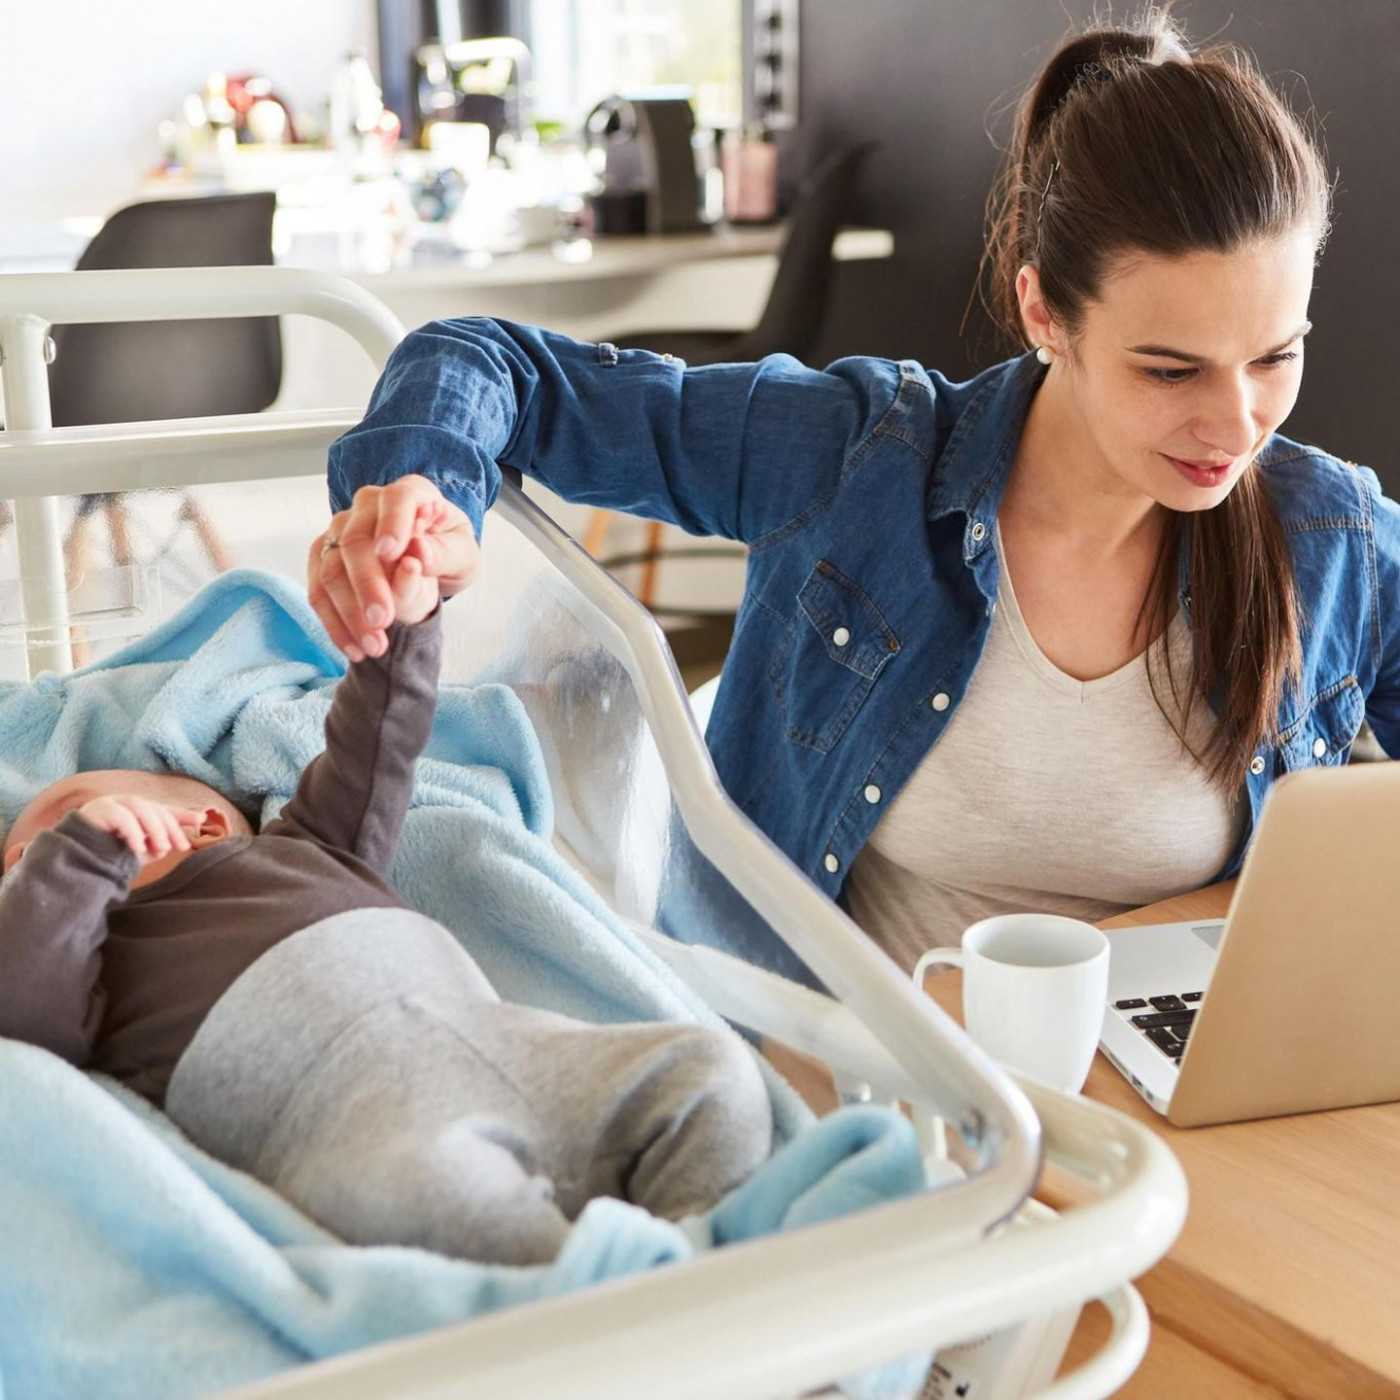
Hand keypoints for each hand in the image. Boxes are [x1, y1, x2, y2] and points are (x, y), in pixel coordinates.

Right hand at [76, 795, 202, 866]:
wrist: (74, 859)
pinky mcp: (96, 810)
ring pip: (140, 808)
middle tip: (179, 846)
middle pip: (155, 809)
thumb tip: (173, 843)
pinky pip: (120, 817)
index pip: (164, 810)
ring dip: (155, 829)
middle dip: (170, 828)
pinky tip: (139, 848)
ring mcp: (111, 802)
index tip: (202, 820)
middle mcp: (126, 802)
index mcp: (138, 810)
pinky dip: (132, 832)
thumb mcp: (140, 850)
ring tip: (162, 848)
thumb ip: (157, 844)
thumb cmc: (108, 854)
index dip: (183, 815)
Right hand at [308, 476, 477, 661]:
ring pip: (331, 568)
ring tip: (374, 646)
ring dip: (348, 612)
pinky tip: (354, 648)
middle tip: (382, 620)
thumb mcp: (464, 554)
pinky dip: (334, 623)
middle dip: (367, 584)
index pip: (397, 499)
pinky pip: (318, 590)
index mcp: (410, 494)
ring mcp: (341, 530)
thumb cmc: (447, 550)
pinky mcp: (324, 557)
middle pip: (355, 540)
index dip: (392, 524)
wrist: (428, 560)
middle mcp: (368, 506)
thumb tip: (418, 553)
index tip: (391, 553)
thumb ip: (445, 553)